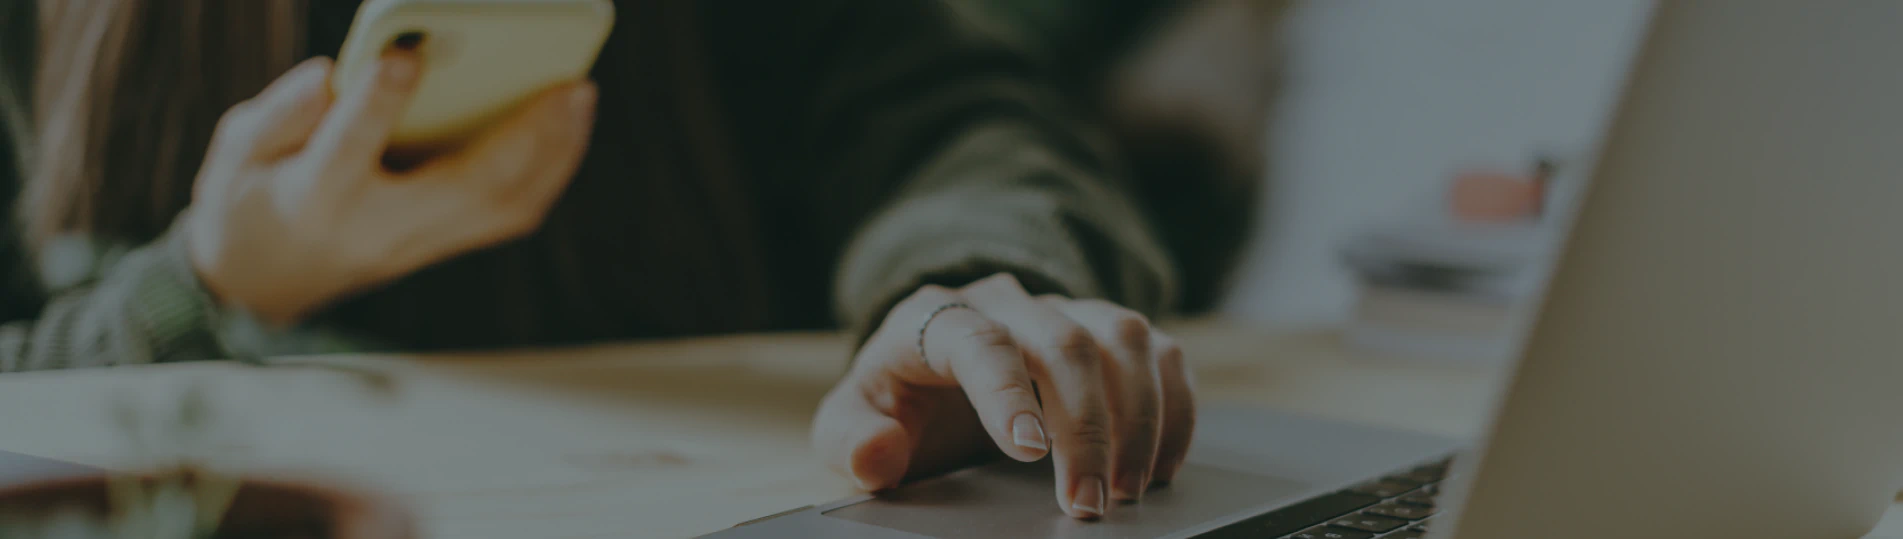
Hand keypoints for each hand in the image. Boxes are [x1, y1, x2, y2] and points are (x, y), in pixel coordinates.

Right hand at [184, 51, 596, 322]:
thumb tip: (329, 75)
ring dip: (553, 154)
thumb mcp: (236, 155)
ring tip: (580, 95)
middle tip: (567, 82)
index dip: (376, 102)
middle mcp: (377, 229)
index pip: (348, 150)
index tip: (404, 54)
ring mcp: (417, 245)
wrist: (259, 288)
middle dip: (523, 136)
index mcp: (313, 199)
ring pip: (503, 208)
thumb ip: (280, 114)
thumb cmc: (251, 199)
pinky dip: (548, 172)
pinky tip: (567, 129)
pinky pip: (510, 215)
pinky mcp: (443, 246)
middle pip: (464, 188)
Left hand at [812, 274, 1195, 518]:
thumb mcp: (853, 423)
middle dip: (1085, 427)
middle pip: (1064, 341)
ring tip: (1129, 489)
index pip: (979, 340)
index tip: (1029, 452)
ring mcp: (1064, 310)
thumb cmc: (897, 403)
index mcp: (935, 319)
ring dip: (1139, 416)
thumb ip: (851, 439)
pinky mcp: (1108, 332)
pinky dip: (1174, 407)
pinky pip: (1160, 352)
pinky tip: (1163, 466)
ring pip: (1124, 335)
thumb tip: (877, 453)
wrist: (932, 373)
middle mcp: (1006, 302)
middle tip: (1089, 502)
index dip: (1007, 393)